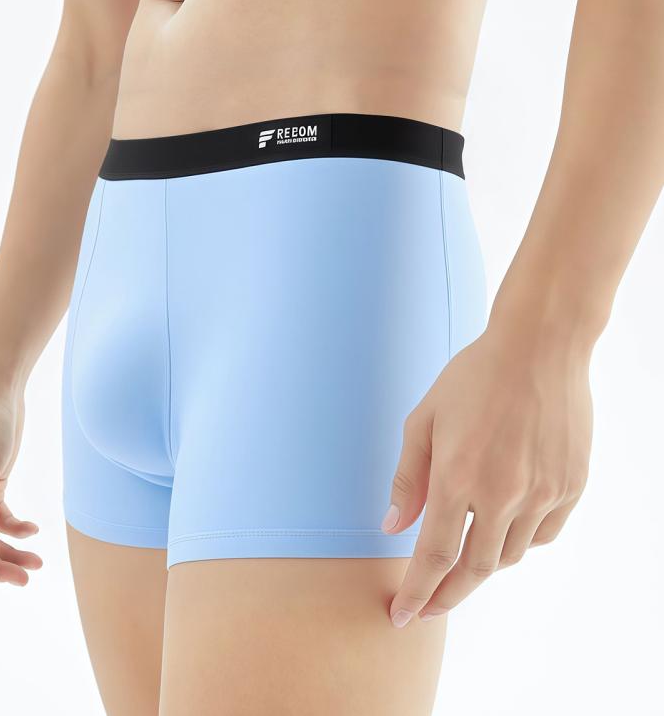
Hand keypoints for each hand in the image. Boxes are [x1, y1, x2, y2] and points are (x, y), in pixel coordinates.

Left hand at [382, 322, 593, 626]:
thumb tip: (392, 528)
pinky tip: (504, 528)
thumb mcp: (424, 420)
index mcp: (457, 477)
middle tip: (428, 609)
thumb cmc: (474, 377)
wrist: (540, 347)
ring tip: (463, 557)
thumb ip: (407, 479)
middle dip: (446, 596)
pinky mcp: (571, 486)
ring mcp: (543, 493)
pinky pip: (544, 534)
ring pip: (511, 555)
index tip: (402, 616)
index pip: (433, 556)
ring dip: (482, 565)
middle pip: (474, 569)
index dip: (416, 593)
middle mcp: (503, 494)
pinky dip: (520, 541)